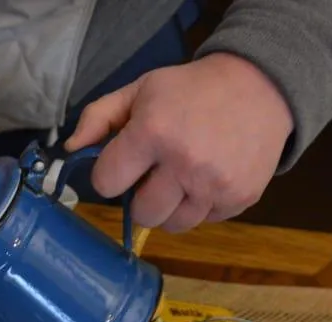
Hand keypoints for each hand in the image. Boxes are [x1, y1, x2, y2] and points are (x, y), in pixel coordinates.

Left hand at [67, 53, 293, 231]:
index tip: (125, 162)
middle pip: (141, 213)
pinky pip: (204, 221)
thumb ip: (99, 117)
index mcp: (153, 132)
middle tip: (155, 173)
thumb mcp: (142, 89)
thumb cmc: (192, 90)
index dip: (111, 174)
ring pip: (173, 225)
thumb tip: (70, 151)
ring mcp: (215, 185)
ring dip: (170, 206)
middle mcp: (184, 163)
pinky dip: (200, 206)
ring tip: (181, 178)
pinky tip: (207, 178)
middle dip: (141, 196)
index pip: (107, 183)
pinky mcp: (239, 199)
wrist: (261, 87)